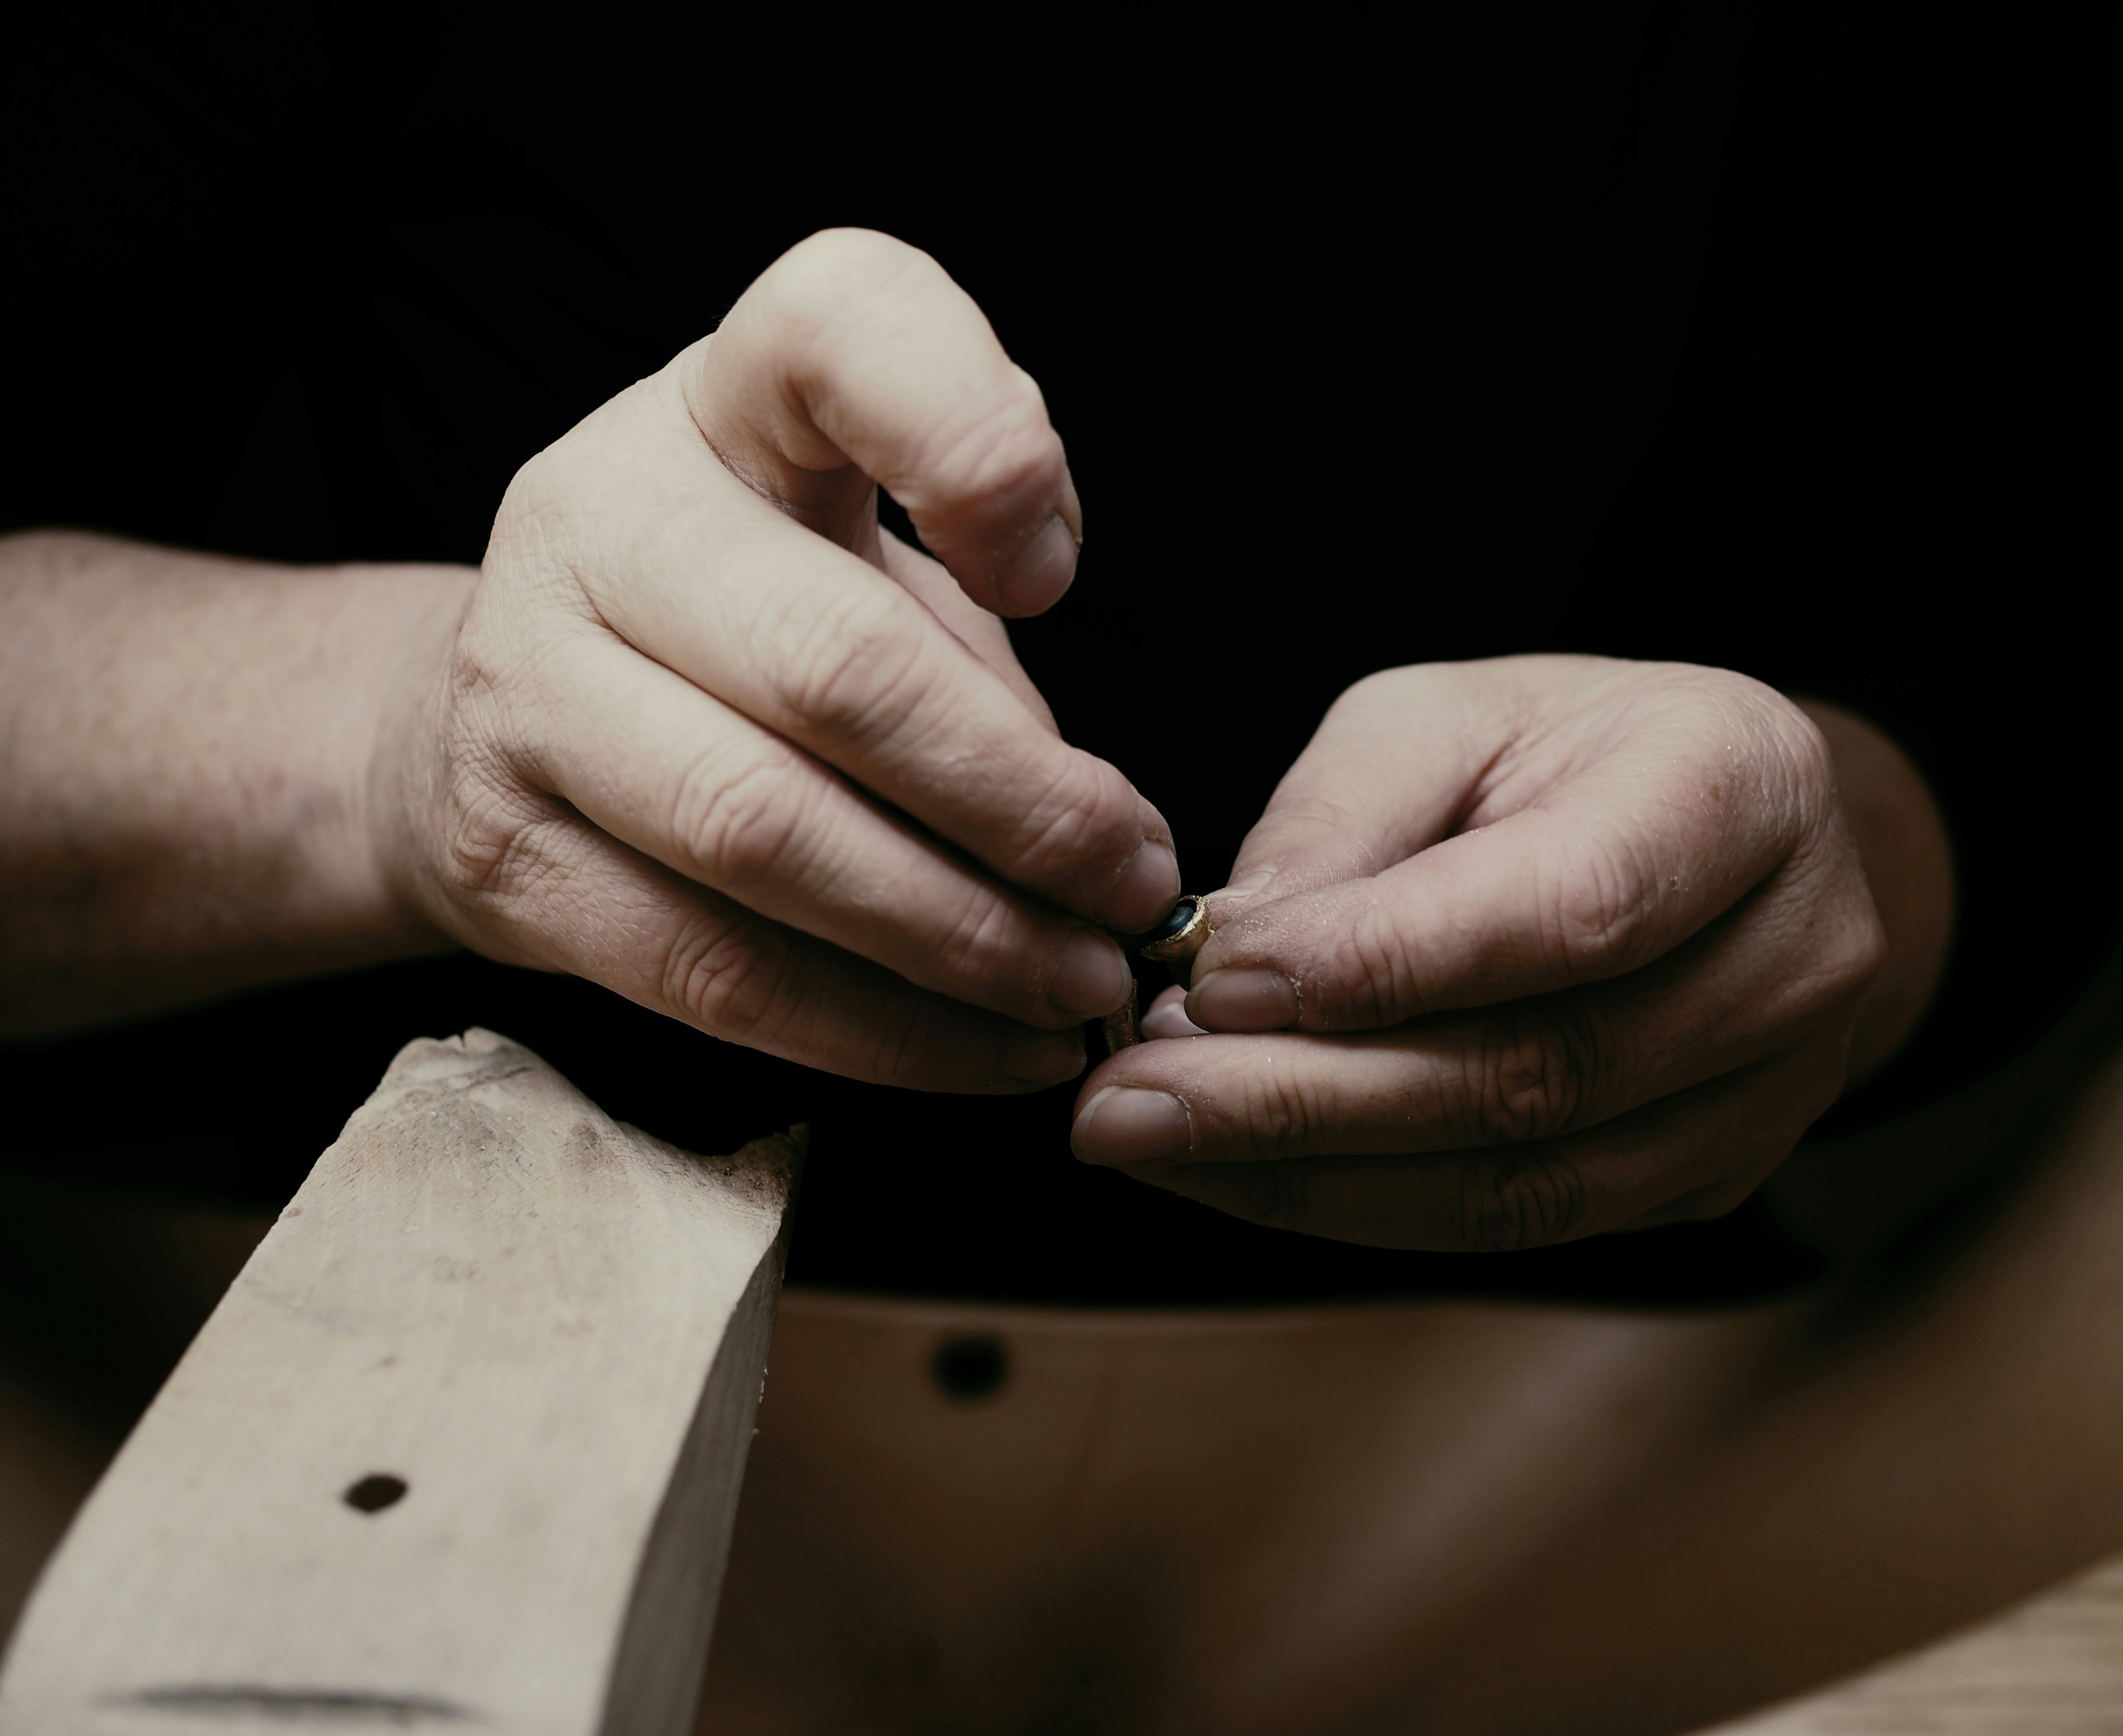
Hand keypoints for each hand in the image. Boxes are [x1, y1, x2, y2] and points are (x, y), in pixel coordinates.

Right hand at [371, 230, 1176, 1090]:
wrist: (501, 716)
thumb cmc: (754, 622)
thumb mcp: (856, 548)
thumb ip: (979, 621)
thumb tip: (1109, 829)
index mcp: (723, 398)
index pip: (844, 322)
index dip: (979, 442)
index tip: (1057, 576)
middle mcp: (598, 513)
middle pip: (836, 664)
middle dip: (1022, 806)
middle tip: (1133, 890)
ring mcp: (523, 682)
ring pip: (770, 836)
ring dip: (961, 939)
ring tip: (1080, 994)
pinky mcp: (502, 851)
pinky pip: (712, 970)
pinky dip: (877, 1033)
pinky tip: (987, 1055)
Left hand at [1071, 657, 1951, 1248]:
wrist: (1720, 836)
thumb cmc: (1562, 752)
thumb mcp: (1445, 716)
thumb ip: (1343, 822)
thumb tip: (1218, 962)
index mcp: (1741, 789)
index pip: (1571, 908)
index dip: (1386, 963)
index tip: (1208, 984)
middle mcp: (1788, 960)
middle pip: (1535, 1073)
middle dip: (1302, 1100)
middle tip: (1121, 1101)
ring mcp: (1764, 1096)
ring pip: (1518, 1185)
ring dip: (1307, 1177)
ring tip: (1144, 1142)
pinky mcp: (1703, 1181)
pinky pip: (1514, 1227)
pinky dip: (1355, 1207)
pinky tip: (1234, 1171)